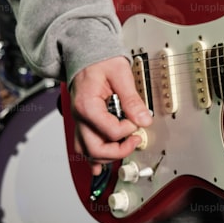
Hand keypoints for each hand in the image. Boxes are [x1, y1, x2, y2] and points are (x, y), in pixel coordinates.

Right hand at [69, 56, 152, 175]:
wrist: (86, 54)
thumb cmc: (100, 61)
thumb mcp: (120, 73)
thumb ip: (132, 98)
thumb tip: (144, 119)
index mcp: (87, 105)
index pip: (109, 131)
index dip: (128, 129)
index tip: (137, 120)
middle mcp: (79, 117)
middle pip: (95, 149)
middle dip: (119, 150)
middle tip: (135, 140)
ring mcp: (79, 121)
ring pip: (87, 152)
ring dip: (107, 156)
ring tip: (126, 147)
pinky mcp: (83, 123)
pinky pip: (82, 146)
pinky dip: (92, 158)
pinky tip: (100, 168)